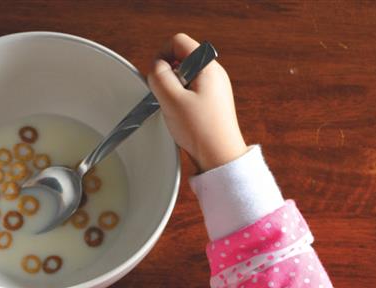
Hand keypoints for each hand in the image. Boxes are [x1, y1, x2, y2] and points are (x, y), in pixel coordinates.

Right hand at [146, 33, 248, 173]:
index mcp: (207, 66)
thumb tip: (156, 67)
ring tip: (176, 110)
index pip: (179, 42)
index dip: (162, 55)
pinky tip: (182, 117)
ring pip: (183, 77)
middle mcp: (214, 73)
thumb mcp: (171, 100)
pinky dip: (180, 101)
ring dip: (173, 90)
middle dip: (167, 76)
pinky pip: (189, 92)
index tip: (157, 76)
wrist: (220, 157)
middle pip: (180, 59)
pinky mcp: (211, 102)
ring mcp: (214, 88)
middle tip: (167, 97)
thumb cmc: (201, 131)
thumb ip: (159, 77)